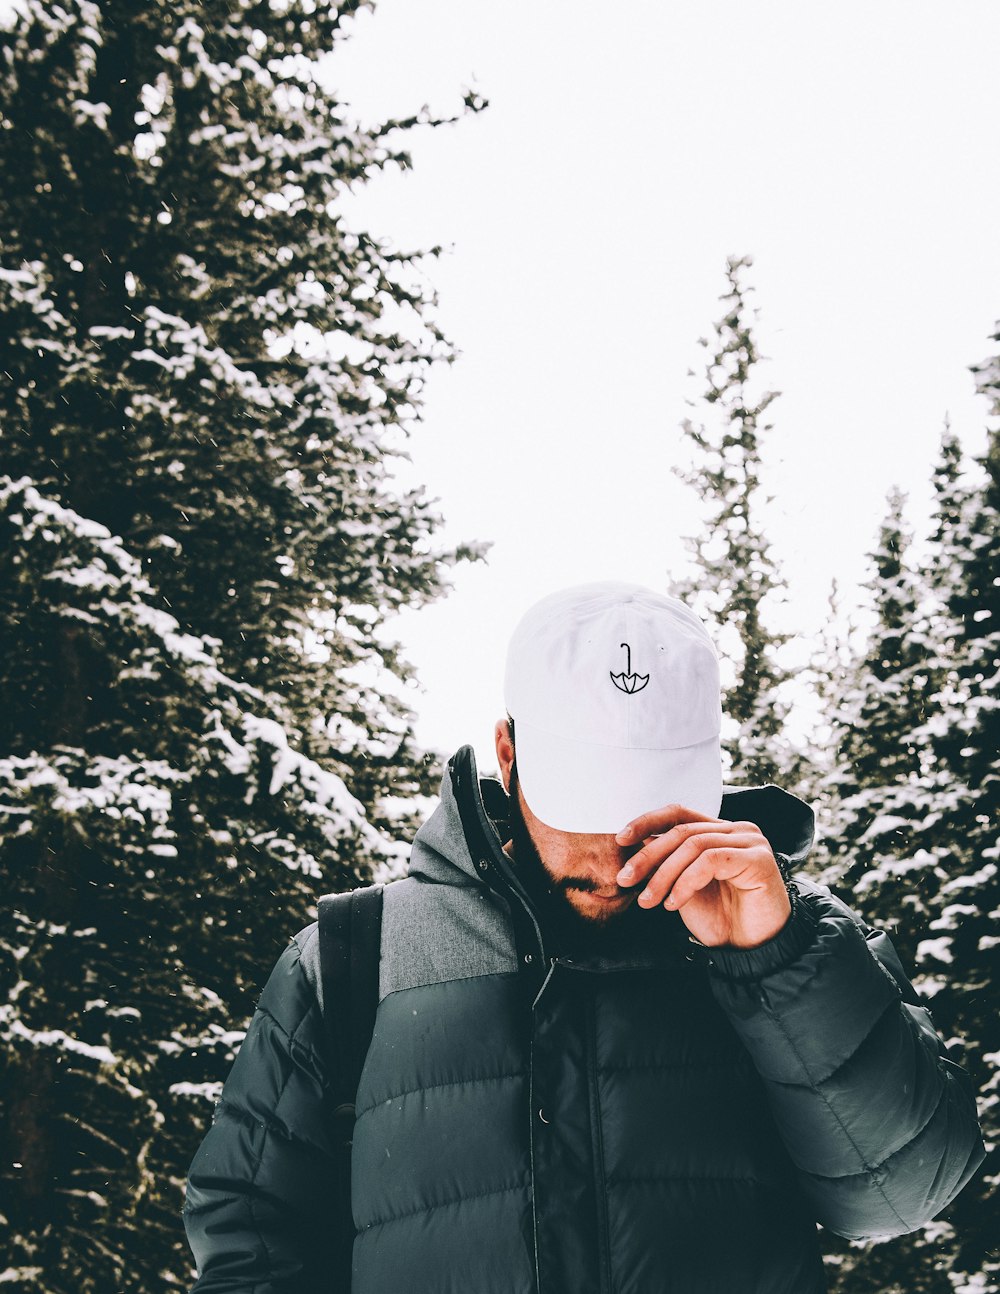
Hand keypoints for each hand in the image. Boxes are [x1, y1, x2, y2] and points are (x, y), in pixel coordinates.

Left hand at [615, 806, 790, 949]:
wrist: (751, 952)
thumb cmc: (719, 919)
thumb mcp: (682, 886)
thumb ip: (666, 864)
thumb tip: (632, 844)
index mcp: (717, 831)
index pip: (679, 813)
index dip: (647, 821)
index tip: (621, 839)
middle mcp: (736, 830)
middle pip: (682, 830)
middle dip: (648, 856)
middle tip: (626, 878)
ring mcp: (750, 841)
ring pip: (693, 845)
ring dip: (664, 875)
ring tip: (649, 901)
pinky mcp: (759, 858)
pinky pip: (711, 860)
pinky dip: (686, 882)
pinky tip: (675, 903)